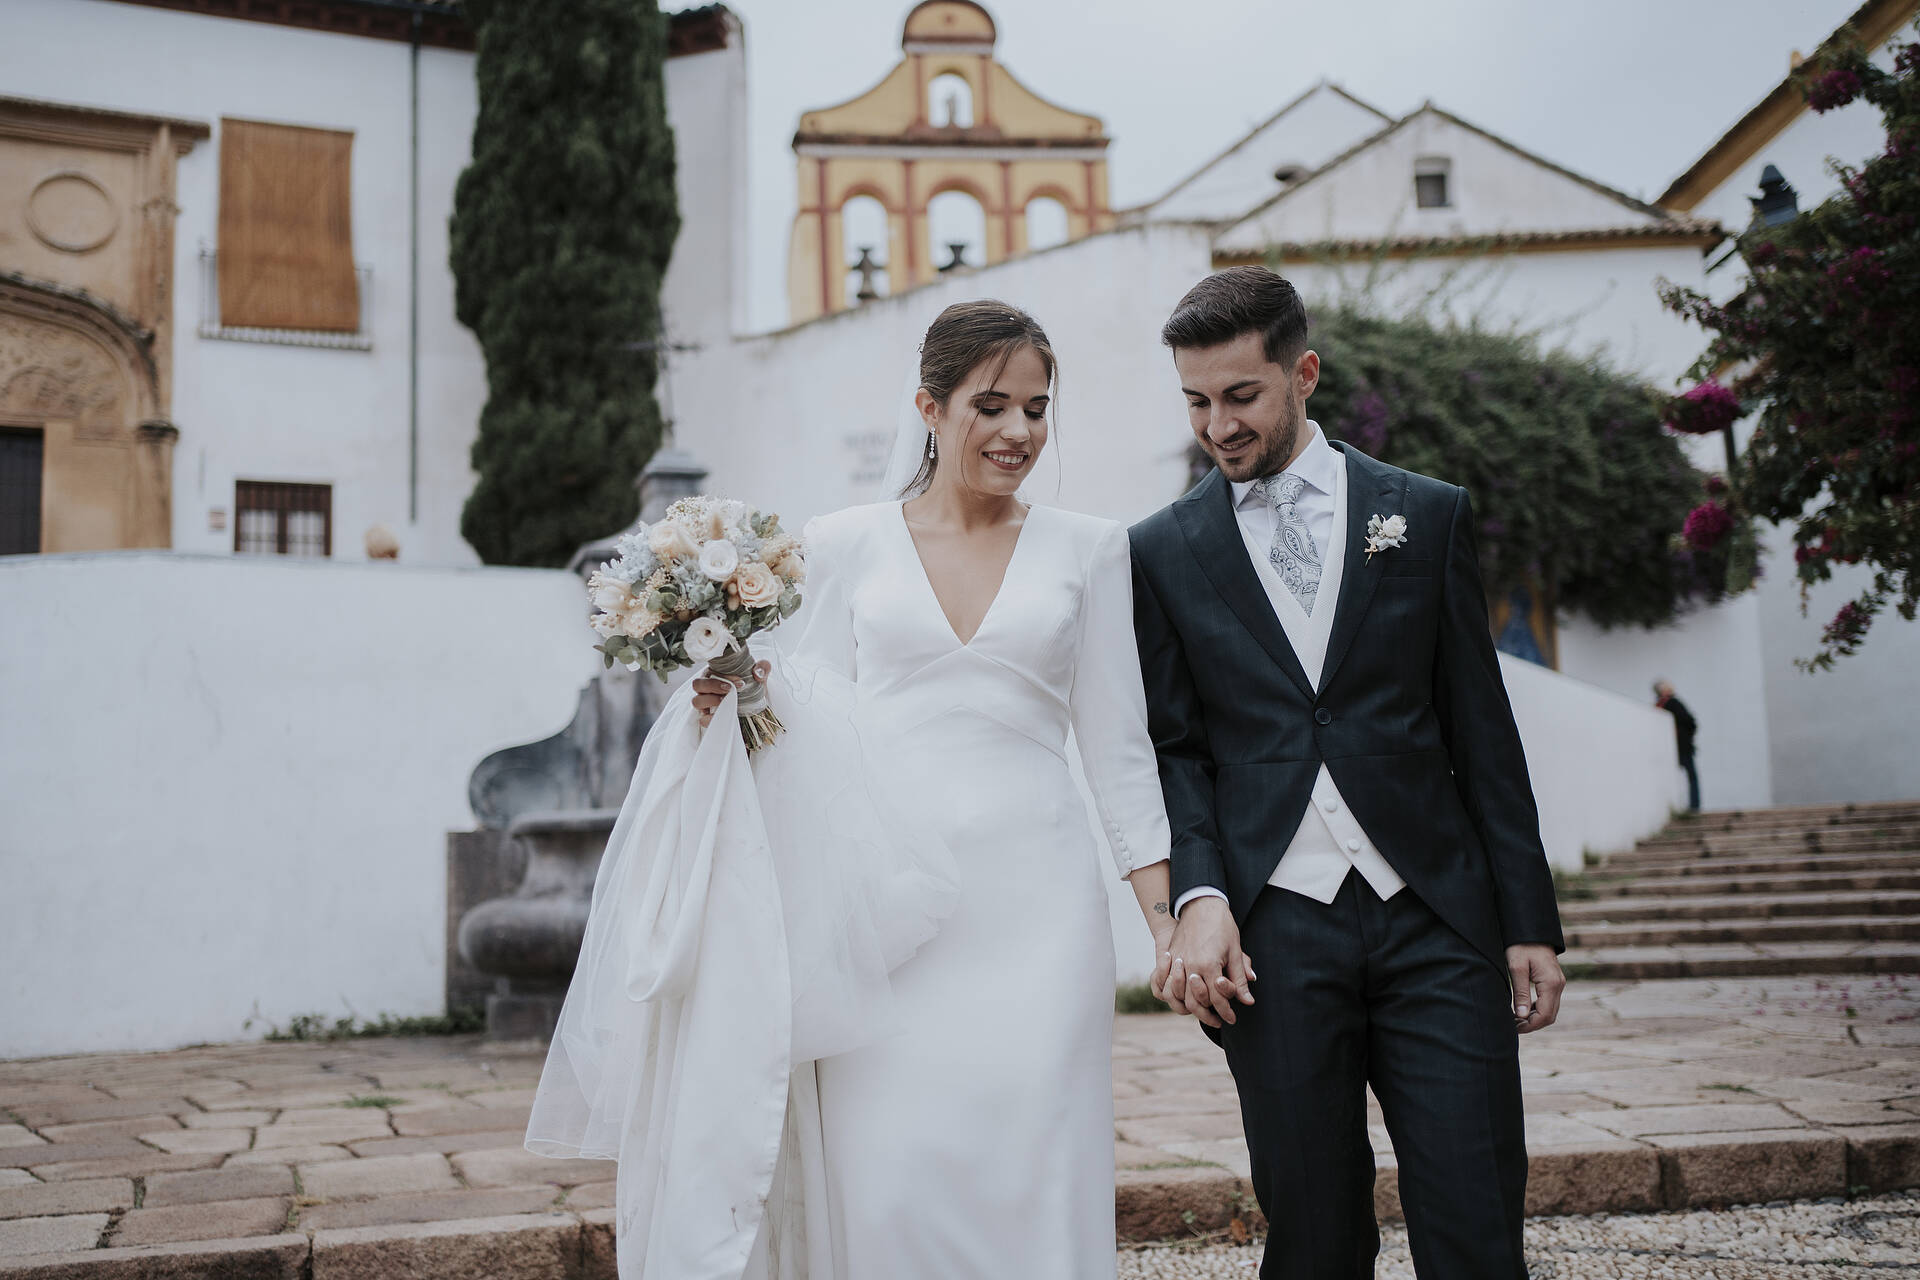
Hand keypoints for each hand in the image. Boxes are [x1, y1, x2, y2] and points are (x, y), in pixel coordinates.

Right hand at [691, 659, 770, 727]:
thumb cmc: (753, 685)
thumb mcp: (760, 674)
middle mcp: (707, 688)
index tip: (739, 681)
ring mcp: (706, 703)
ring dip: (711, 701)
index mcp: (714, 674)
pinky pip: (702, 719)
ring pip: (697, 701)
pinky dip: (710, 718)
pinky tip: (724, 715)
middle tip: (731, 689)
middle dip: (714, 686)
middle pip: (697, 684)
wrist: (758, 704)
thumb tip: (757, 673)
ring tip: (727, 701)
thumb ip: (762, 667)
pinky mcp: (709, 717)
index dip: (721, 676)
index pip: (708, 672)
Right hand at [1151, 896, 1253, 1027]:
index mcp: (1209, 964)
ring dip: (1189, 1007)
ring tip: (1201, 1011)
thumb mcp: (1235, 951)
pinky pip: (1165, 982)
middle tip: (1218, 1021)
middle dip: (1207, 1016)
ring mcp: (1177, 961)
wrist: (1201, 903)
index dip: (1225, 1011)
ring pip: (1178, 995)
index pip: (1217, 998)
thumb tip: (1247, 1001)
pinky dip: (1172, 993)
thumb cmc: (1222, 926)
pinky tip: (1183, 996)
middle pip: (1195, 1002)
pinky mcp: (1169, 956)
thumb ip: (1239, 978)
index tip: (1231, 1019)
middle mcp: (1190, 965)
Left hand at [1506, 944, 1564, 1033]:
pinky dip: (1537, 1009)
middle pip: (1550, 1016)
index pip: (1544, 1015)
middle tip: (1513, 1026)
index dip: (1530, 1026)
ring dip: (1535, 1018)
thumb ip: (1520, 992)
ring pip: (1550, 1010)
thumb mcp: (1516, 967)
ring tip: (1515, 1019)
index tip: (1514, 1028)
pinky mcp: (1553, 981)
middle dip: (1532, 1024)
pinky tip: (1523, 1009)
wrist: (1530, 929)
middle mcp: (1558, 985)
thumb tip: (1521, 1015)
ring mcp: (1558, 983)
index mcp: (1551, 983)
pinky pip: (1548, 1001)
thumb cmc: (1521, 945)